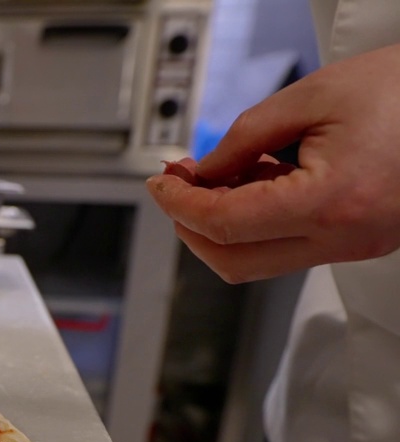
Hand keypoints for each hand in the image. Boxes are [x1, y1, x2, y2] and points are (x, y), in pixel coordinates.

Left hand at [146, 44, 399, 282]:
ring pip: (259, 261)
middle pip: (233, 261)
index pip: (225, 225)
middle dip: (191, 226)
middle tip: (176, 185)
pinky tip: (256, 180)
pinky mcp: (362, 241)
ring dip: (224, 224)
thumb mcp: (312, 97)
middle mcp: (345, 238)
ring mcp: (357, 246)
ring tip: (219, 172)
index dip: (179, 205)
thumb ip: (244, 138)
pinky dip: (258, 222)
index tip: (161, 182)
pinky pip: (291, 246)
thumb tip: (201, 172)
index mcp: (331, 203)